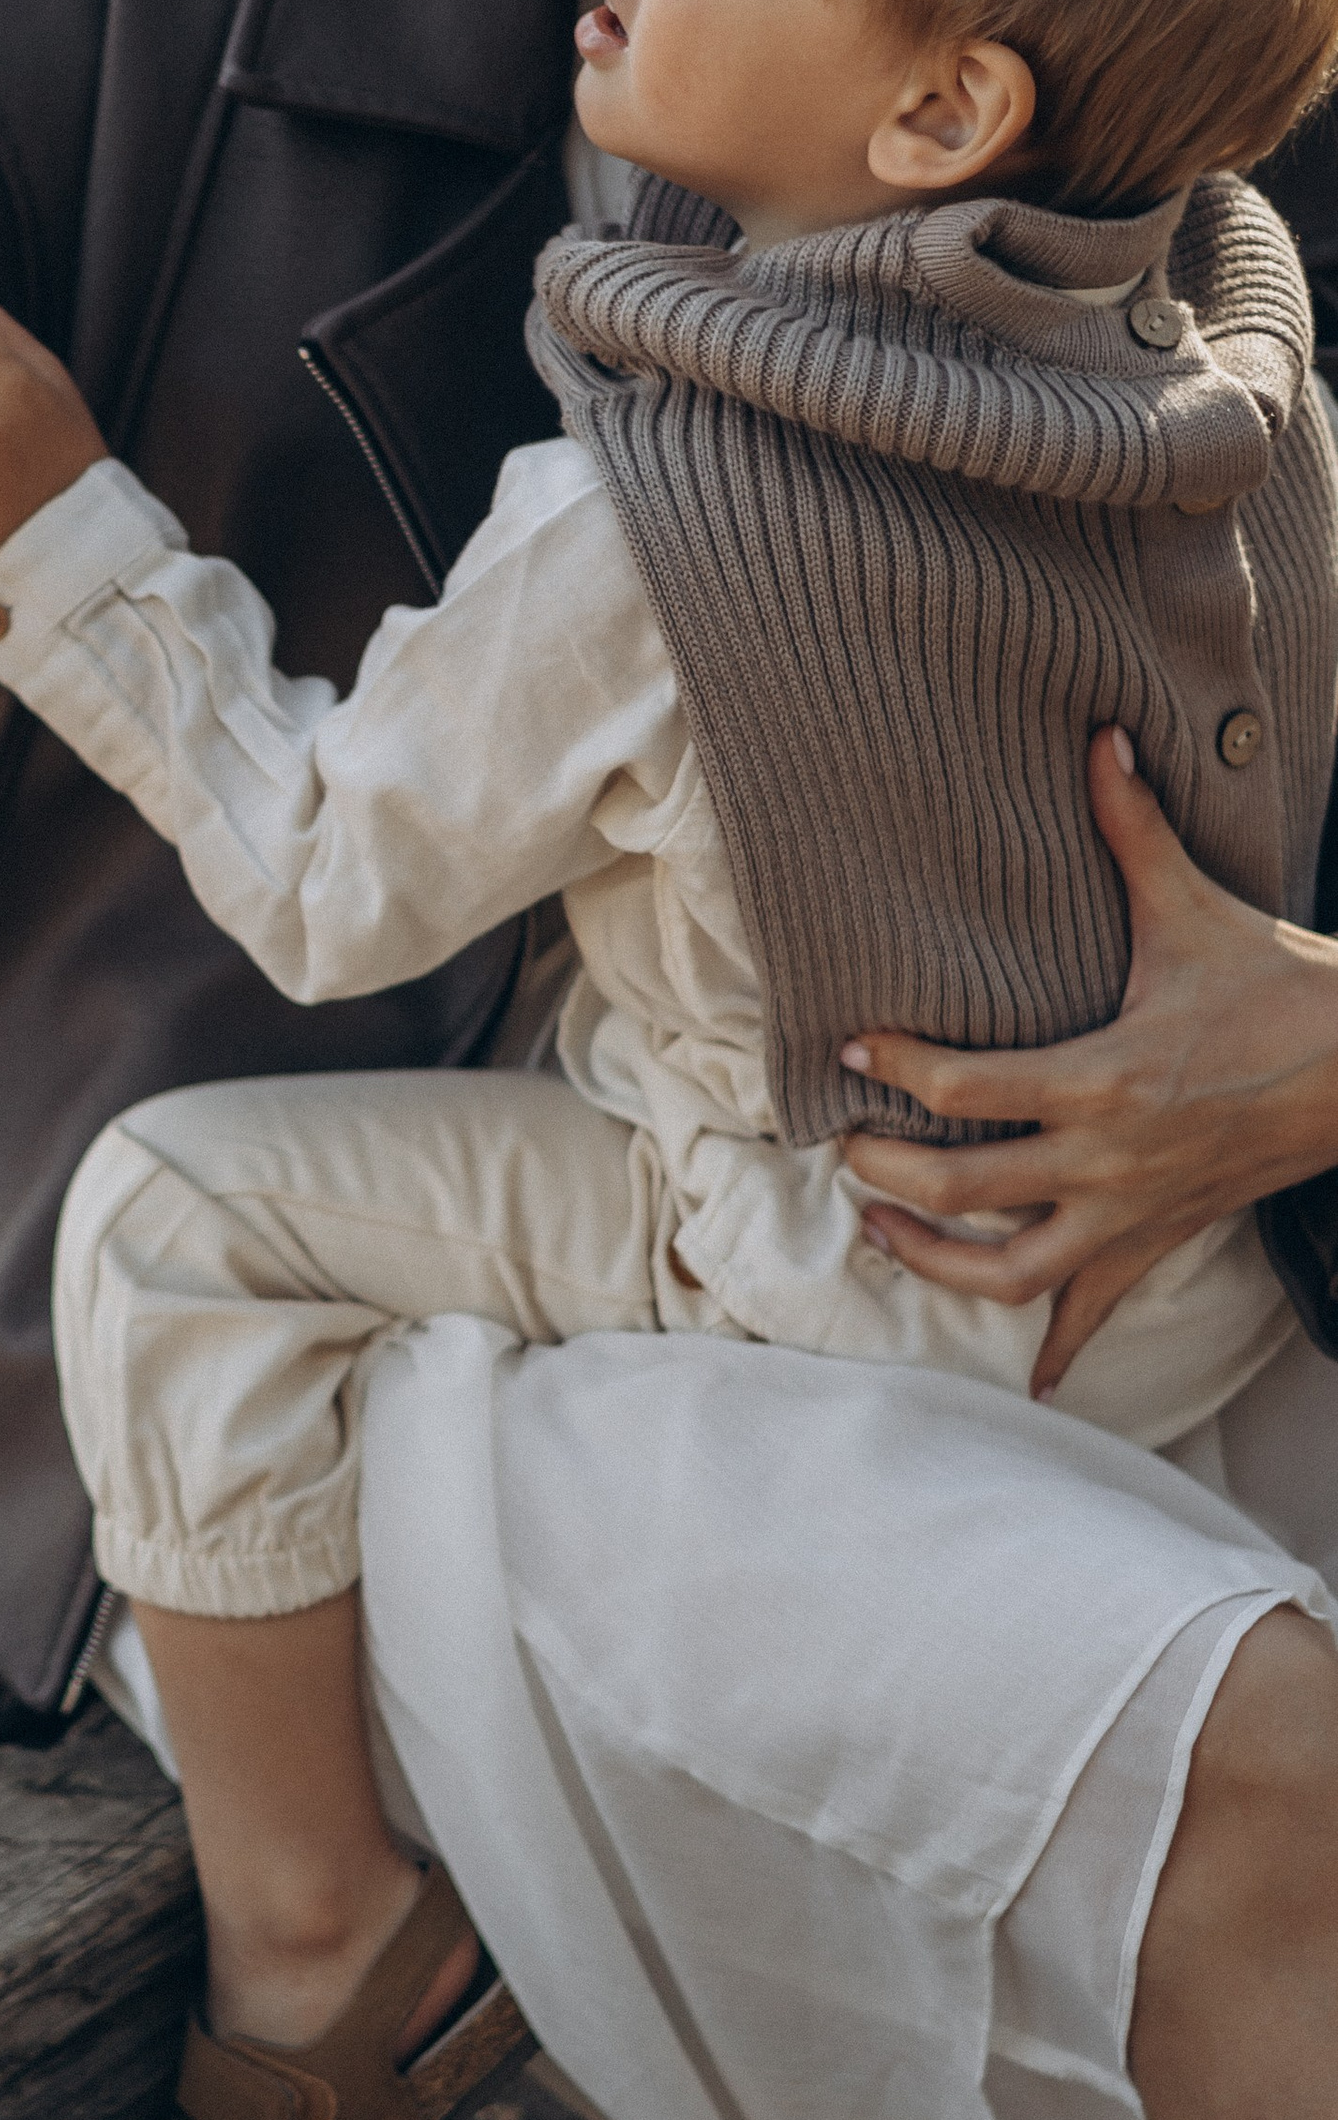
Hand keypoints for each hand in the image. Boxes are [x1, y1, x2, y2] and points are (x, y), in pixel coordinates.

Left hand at [843, 728, 1337, 1395]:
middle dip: (886, 1175)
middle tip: (843, 1149)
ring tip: (882, 1231)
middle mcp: (1106, 1159)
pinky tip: (1028, 1384)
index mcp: (1100, 1077)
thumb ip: (1131, 826)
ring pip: (1010, 1272)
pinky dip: (1058, 1349)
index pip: (962, 1088)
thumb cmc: (1276, 985)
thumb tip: (1099, 735)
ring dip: (935, 1261)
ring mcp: (1134, 1212)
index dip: (895, 1065)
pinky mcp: (1163, 1239)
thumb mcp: (1193, 909)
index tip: (851, 1044)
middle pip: (961, 1191)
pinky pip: (1099, 1312)